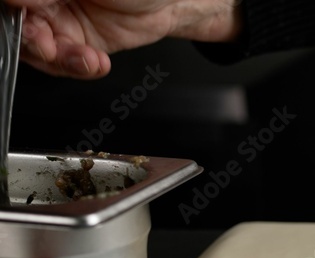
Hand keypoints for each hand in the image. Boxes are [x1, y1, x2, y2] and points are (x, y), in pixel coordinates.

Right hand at [7, 0, 240, 78]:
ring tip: (86, 58)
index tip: (30, 19)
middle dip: (33, 40)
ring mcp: (57, 19)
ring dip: (59, 59)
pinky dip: (76, 68)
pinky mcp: (75, 43)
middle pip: (17, 24)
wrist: (171, 2)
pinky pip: (62, 62)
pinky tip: (95, 62)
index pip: (13, 0)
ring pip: (36, 47)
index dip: (16, 11)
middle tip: (50, 45)